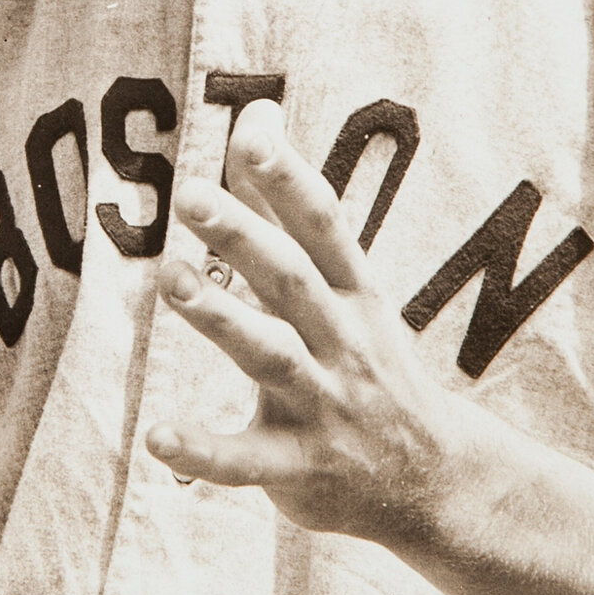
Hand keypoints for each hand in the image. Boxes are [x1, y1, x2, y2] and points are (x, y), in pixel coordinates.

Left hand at [148, 97, 496, 547]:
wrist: (436, 481)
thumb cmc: (368, 363)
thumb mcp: (344, 286)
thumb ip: (287, 204)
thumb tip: (256, 113)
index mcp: (354, 295)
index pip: (324, 227)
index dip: (290, 180)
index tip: (253, 133)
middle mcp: (343, 343)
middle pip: (291, 282)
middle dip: (244, 237)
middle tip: (189, 196)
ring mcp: (325, 405)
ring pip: (270, 357)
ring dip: (222, 319)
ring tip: (172, 281)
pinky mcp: (300, 466)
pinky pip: (246, 460)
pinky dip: (204, 452)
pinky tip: (157, 438)